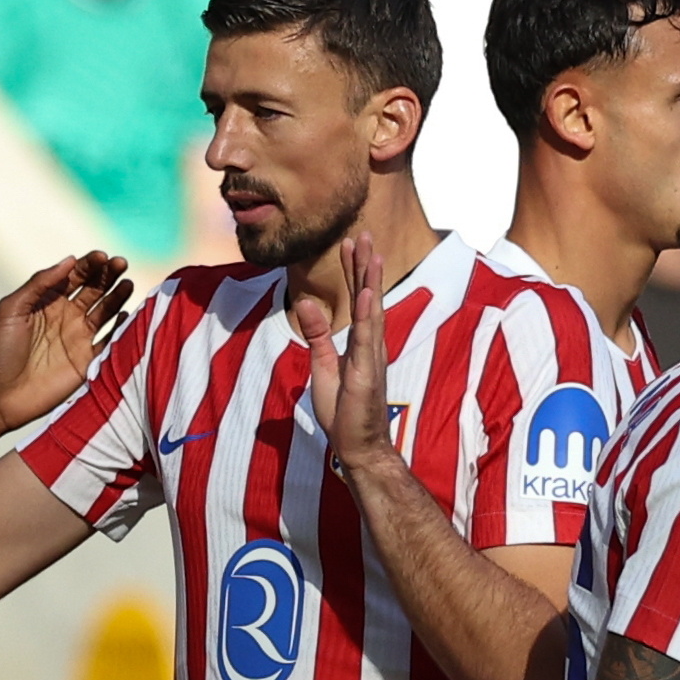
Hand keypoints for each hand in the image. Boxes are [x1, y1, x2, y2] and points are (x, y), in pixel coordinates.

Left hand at [0, 248, 131, 431]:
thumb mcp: (11, 310)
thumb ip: (39, 284)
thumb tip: (69, 260)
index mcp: (47, 301)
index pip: (75, 275)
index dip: (89, 264)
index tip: (102, 256)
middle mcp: (66, 316)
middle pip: (94, 289)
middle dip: (108, 274)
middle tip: (121, 263)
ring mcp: (78, 338)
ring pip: (106, 311)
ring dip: (118, 296)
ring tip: (128, 284)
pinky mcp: (87, 361)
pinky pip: (111, 341)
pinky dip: (121, 328)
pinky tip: (126, 315)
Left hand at [289, 233, 397, 484]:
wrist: (357, 446)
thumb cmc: (344, 411)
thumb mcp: (323, 366)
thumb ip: (318, 336)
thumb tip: (307, 304)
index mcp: (360, 344)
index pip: (357, 300)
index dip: (353, 272)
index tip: (350, 244)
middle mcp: (371, 345)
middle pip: (369, 297)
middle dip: (365, 265)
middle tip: (363, 233)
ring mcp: (372, 357)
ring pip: (373, 311)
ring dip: (371, 281)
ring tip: (371, 252)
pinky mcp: (368, 372)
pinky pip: (369, 339)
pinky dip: (371, 314)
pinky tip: (371, 293)